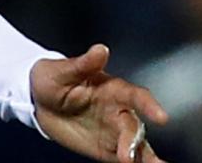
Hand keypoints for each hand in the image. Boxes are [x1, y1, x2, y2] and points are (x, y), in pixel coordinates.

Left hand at [31, 45, 169, 161]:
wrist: (40, 101)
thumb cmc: (53, 78)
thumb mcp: (61, 70)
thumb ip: (82, 64)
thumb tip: (101, 50)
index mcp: (113, 89)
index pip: (136, 96)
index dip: (149, 106)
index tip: (162, 118)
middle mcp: (119, 111)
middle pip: (133, 127)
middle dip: (134, 141)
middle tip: (127, 157)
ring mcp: (115, 132)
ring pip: (137, 146)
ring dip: (146, 158)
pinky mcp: (107, 149)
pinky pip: (126, 159)